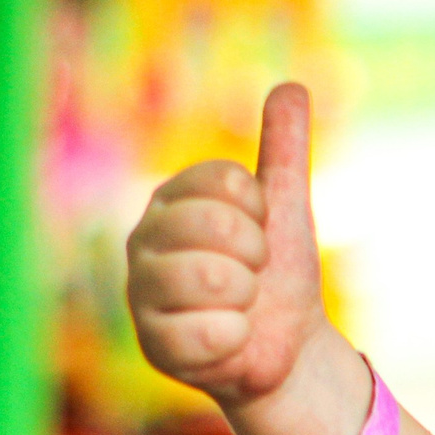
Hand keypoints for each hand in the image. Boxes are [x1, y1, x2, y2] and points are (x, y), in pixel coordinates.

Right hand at [125, 81, 328, 408]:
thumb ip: (284, 149)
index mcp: (173, 198)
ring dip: (246, 297)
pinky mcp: (152, 344)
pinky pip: (210, 332)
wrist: (288, 348)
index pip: (228, 181)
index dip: (259, 213)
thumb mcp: (285, 208)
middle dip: (255, 256)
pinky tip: (229, 341)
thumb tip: (291, 85)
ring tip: (239, 307)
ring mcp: (142, 292)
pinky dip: (235, 339)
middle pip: (218, 226)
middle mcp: (145, 239)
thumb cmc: (278, 275)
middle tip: (252, 274)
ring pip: (211, 277)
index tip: (259, 232)